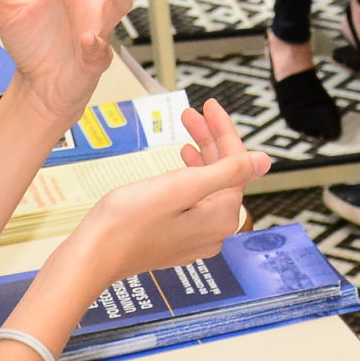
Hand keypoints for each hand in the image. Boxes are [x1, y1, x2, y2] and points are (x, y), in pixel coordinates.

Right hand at [68, 101, 264, 280]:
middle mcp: (215, 231)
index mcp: (221, 216)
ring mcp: (196, 239)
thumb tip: (265, 161)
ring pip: (209, 188)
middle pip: (223, 176)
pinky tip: (181, 167)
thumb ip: (227, 171)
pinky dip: (190, 179)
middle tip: (191, 113)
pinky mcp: (177, 241)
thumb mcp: (181, 186)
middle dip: (211, 141)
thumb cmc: (130, 219)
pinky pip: (195, 203)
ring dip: (200, 158)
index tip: (210, 105)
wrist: (93, 255)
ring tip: (186, 134)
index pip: (235, 164)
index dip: (224, 131)